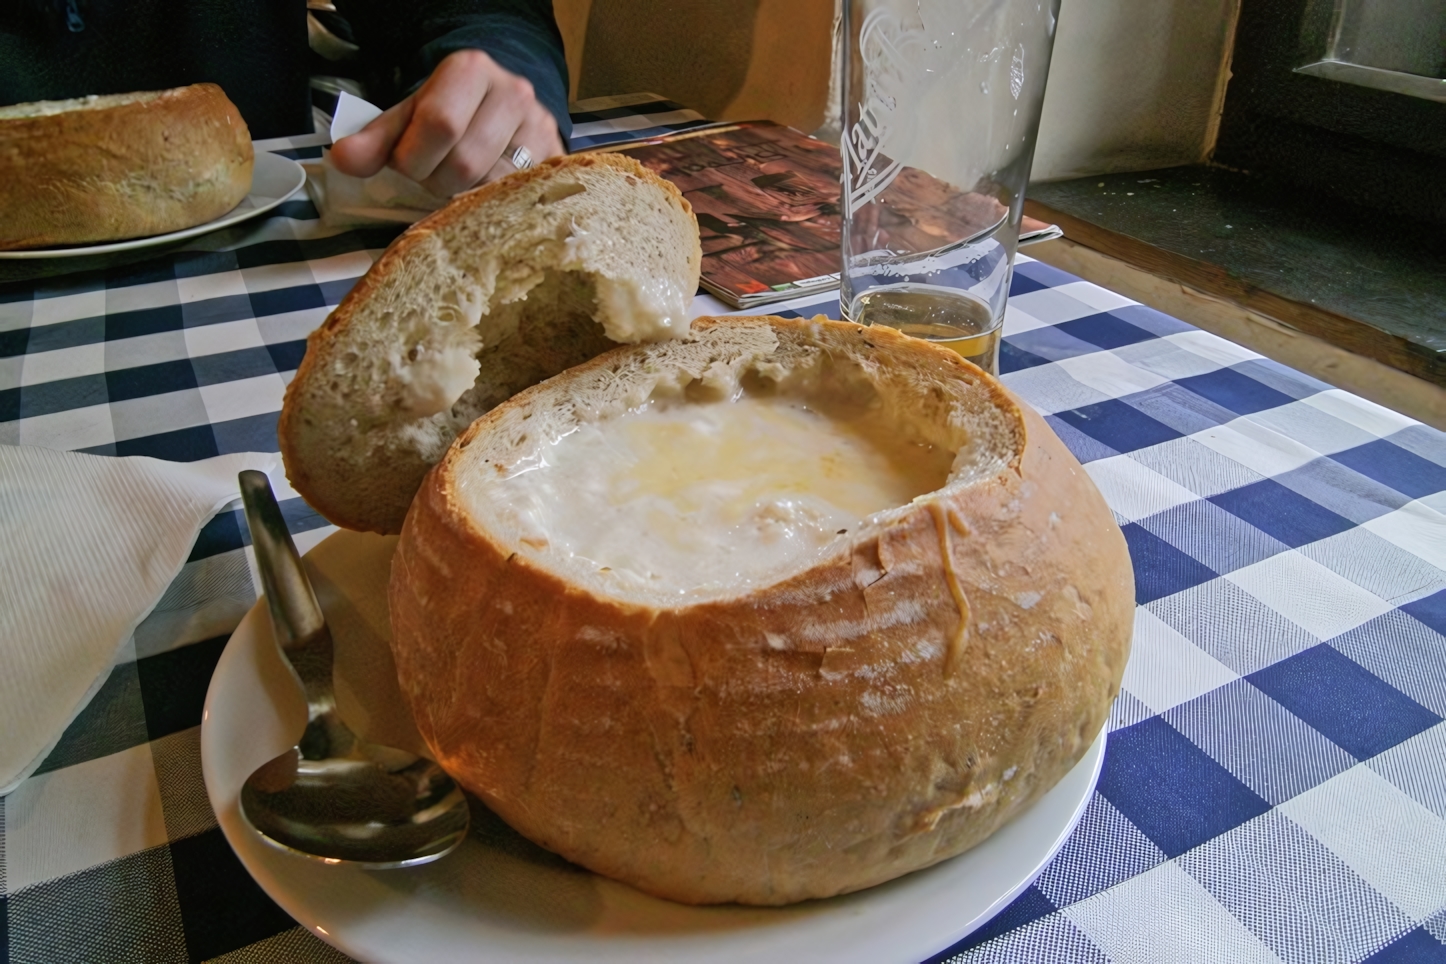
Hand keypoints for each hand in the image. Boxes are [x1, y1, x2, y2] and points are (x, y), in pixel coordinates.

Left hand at [330, 49, 564, 196]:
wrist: (503, 111)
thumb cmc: (452, 114)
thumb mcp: (410, 118)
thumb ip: (376, 139)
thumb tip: (342, 160)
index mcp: (471, 70)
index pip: (439, 124)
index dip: (414, 158)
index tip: (406, 164)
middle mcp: (513, 93)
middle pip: (466, 162)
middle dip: (438, 182)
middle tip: (434, 177)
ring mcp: (541, 128)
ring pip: (493, 188)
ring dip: (465, 199)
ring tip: (459, 186)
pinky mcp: (556, 161)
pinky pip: (519, 201)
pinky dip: (493, 208)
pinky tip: (482, 200)